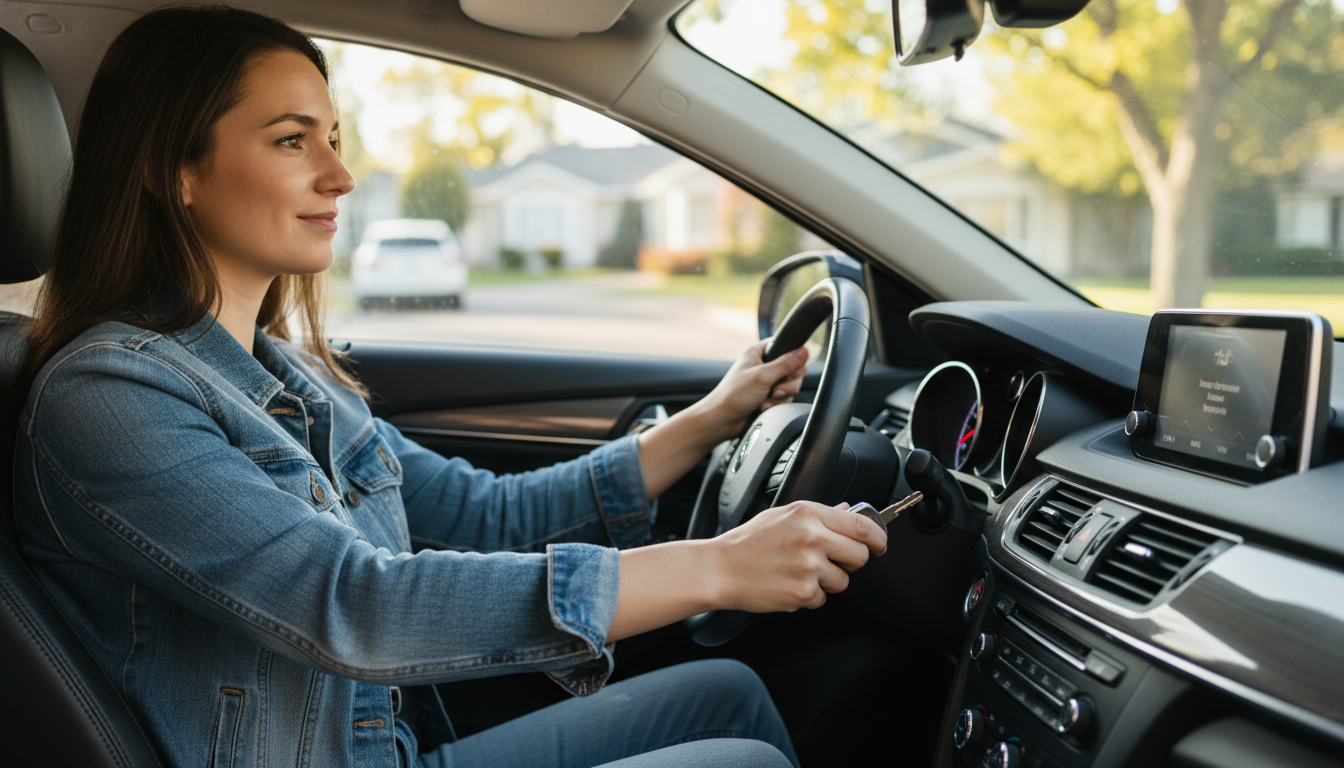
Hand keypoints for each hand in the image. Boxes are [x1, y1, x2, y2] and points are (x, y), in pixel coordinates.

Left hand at [700, 340, 808, 443]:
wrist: (722, 421)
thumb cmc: (733, 396)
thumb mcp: (762, 376)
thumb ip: (786, 364)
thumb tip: (805, 350)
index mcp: (758, 352)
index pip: (786, 346)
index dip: (793, 358)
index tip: (791, 370)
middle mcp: (763, 364)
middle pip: (793, 369)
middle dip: (788, 383)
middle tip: (775, 390)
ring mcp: (766, 381)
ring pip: (790, 385)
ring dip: (781, 396)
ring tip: (767, 401)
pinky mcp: (768, 396)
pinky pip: (784, 397)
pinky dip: (777, 404)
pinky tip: (764, 407)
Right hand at [708, 501, 886, 612]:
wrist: (720, 569)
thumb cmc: (747, 543)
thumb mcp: (782, 516)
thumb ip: (819, 514)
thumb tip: (848, 510)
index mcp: (808, 514)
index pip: (861, 526)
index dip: (877, 538)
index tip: (879, 545)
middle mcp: (813, 538)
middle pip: (859, 555)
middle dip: (850, 561)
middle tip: (830, 561)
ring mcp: (810, 567)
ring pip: (843, 581)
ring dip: (828, 581)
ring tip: (800, 572)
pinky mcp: (804, 592)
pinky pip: (823, 598)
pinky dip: (810, 596)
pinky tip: (789, 584)